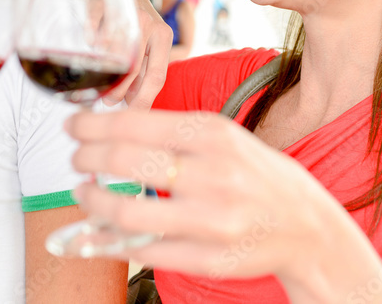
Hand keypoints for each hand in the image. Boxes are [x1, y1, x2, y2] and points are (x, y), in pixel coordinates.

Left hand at [64, 109, 336, 280]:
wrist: (308, 227)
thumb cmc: (258, 176)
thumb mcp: (225, 137)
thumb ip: (174, 131)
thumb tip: (112, 126)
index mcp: (214, 135)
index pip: (136, 123)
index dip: (93, 124)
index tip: (73, 125)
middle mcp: (213, 174)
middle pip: (126, 161)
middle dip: (86, 158)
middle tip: (76, 158)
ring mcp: (210, 220)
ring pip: (128, 213)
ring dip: (92, 201)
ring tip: (83, 192)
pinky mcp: (206, 258)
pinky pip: (144, 251)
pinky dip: (110, 241)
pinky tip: (99, 230)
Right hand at [101, 0, 171, 109]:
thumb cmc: (136, 24)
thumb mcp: (149, 45)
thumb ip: (145, 74)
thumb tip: (137, 107)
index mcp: (163, 36)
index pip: (156, 76)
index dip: (144, 101)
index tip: (133, 116)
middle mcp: (147, 22)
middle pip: (132, 68)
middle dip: (118, 91)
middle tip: (108, 101)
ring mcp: (124, 10)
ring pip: (112, 49)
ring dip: (104, 70)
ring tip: (98, 80)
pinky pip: (93, 25)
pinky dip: (90, 38)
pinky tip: (91, 45)